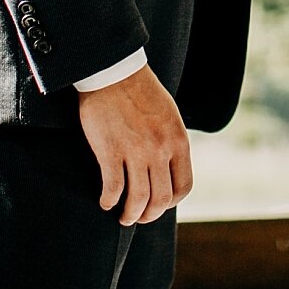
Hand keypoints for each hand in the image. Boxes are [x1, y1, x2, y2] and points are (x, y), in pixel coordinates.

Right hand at [75, 65, 192, 226]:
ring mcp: (136, 151)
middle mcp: (160, 149)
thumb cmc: (140, 91)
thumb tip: (169, 167)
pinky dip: (109, 200)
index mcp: (178, 140)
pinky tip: (105, 201)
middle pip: (161, 199)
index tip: (159, 205)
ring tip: (123, 217)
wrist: (114, 71)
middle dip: (150, 215)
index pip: (183, 186)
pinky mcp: (111, 151)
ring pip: (138, 199)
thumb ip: (171, 141)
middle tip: (138, 217)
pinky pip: (113, 187)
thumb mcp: (169, 115)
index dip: (171, 202)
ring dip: (130, 214)